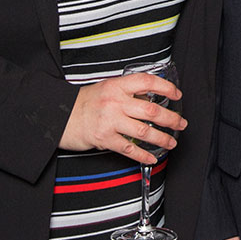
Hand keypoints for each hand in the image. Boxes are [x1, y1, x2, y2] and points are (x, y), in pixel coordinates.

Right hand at [59, 73, 184, 163]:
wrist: (60, 116)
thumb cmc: (85, 103)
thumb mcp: (107, 89)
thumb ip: (127, 92)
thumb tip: (151, 98)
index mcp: (117, 86)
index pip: (147, 82)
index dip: (166, 87)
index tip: (177, 94)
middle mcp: (116, 102)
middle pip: (151, 110)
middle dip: (171, 119)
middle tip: (181, 123)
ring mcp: (110, 121)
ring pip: (144, 131)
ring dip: (162, 138)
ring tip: (172, 142)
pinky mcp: (104, 138)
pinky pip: (129, 149)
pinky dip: (143, 155)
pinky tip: (152, 157)